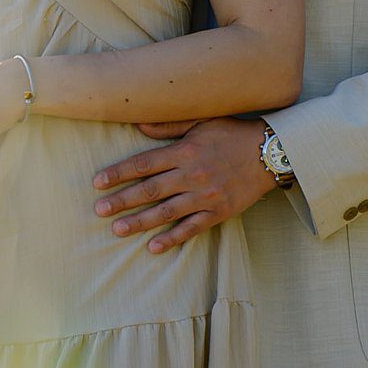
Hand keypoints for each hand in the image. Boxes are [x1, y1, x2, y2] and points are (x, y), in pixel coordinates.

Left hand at [92, 117, 277, 253]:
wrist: (270, 152)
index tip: (97, 182)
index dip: (118, 173)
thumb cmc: (232, 133)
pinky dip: (172, 238)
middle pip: (149, 190)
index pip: (143, 163)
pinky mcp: (218, 212)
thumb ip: (168, 125)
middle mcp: (191, 174)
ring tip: (117, 230)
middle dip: (121, 200)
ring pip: (166, 212)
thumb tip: (137, 124)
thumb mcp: (200, 121)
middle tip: (98, 210)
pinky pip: (191, 228)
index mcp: (184, 151)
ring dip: (140, 222)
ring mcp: (205, 196)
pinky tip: (154, 247)